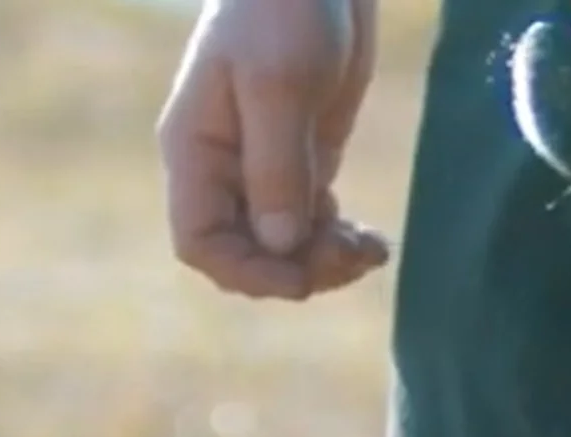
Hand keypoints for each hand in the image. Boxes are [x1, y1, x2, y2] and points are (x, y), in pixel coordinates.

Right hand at [158, 0, 392, 299]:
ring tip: (374, 249)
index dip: (245, 271)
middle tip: (354, 254)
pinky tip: (373, 239)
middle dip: (296, 268)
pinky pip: (312, 223)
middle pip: (245, 253)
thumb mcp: (279, 84)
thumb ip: (276, 165)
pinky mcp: (304, 158)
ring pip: (283, 246)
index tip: (301, 275)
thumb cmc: (285, 7)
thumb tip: (280, 244)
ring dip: (325, 261)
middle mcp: (223, 166)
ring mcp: (264, 166)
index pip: (199, 240)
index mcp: (197, 149)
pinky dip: (339, 240)